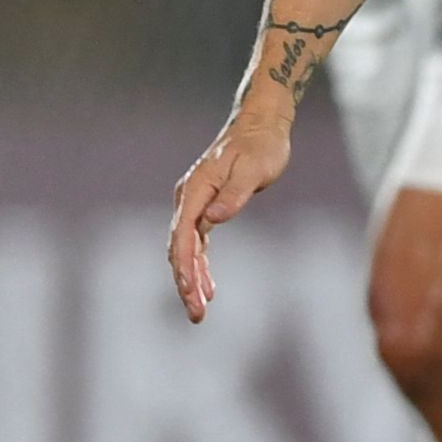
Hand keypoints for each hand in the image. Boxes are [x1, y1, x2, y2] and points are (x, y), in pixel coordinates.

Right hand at [168, 110, 292, 321]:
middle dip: (186, 282)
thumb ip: (234, 195)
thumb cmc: (261, 146)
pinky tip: (208, 288)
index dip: (185, 265)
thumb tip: (213, 219)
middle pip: (180, 247)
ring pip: (187, 249)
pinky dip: (201, 266)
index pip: (183, 234)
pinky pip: (198, 243)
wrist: (261, 126)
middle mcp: (189, 198)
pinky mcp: (206, 208)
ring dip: (192, 279)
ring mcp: (195, 204)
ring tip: (199, 311)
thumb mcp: (254, 169)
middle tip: (196, 314)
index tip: (191, 291)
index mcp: (196, 190)